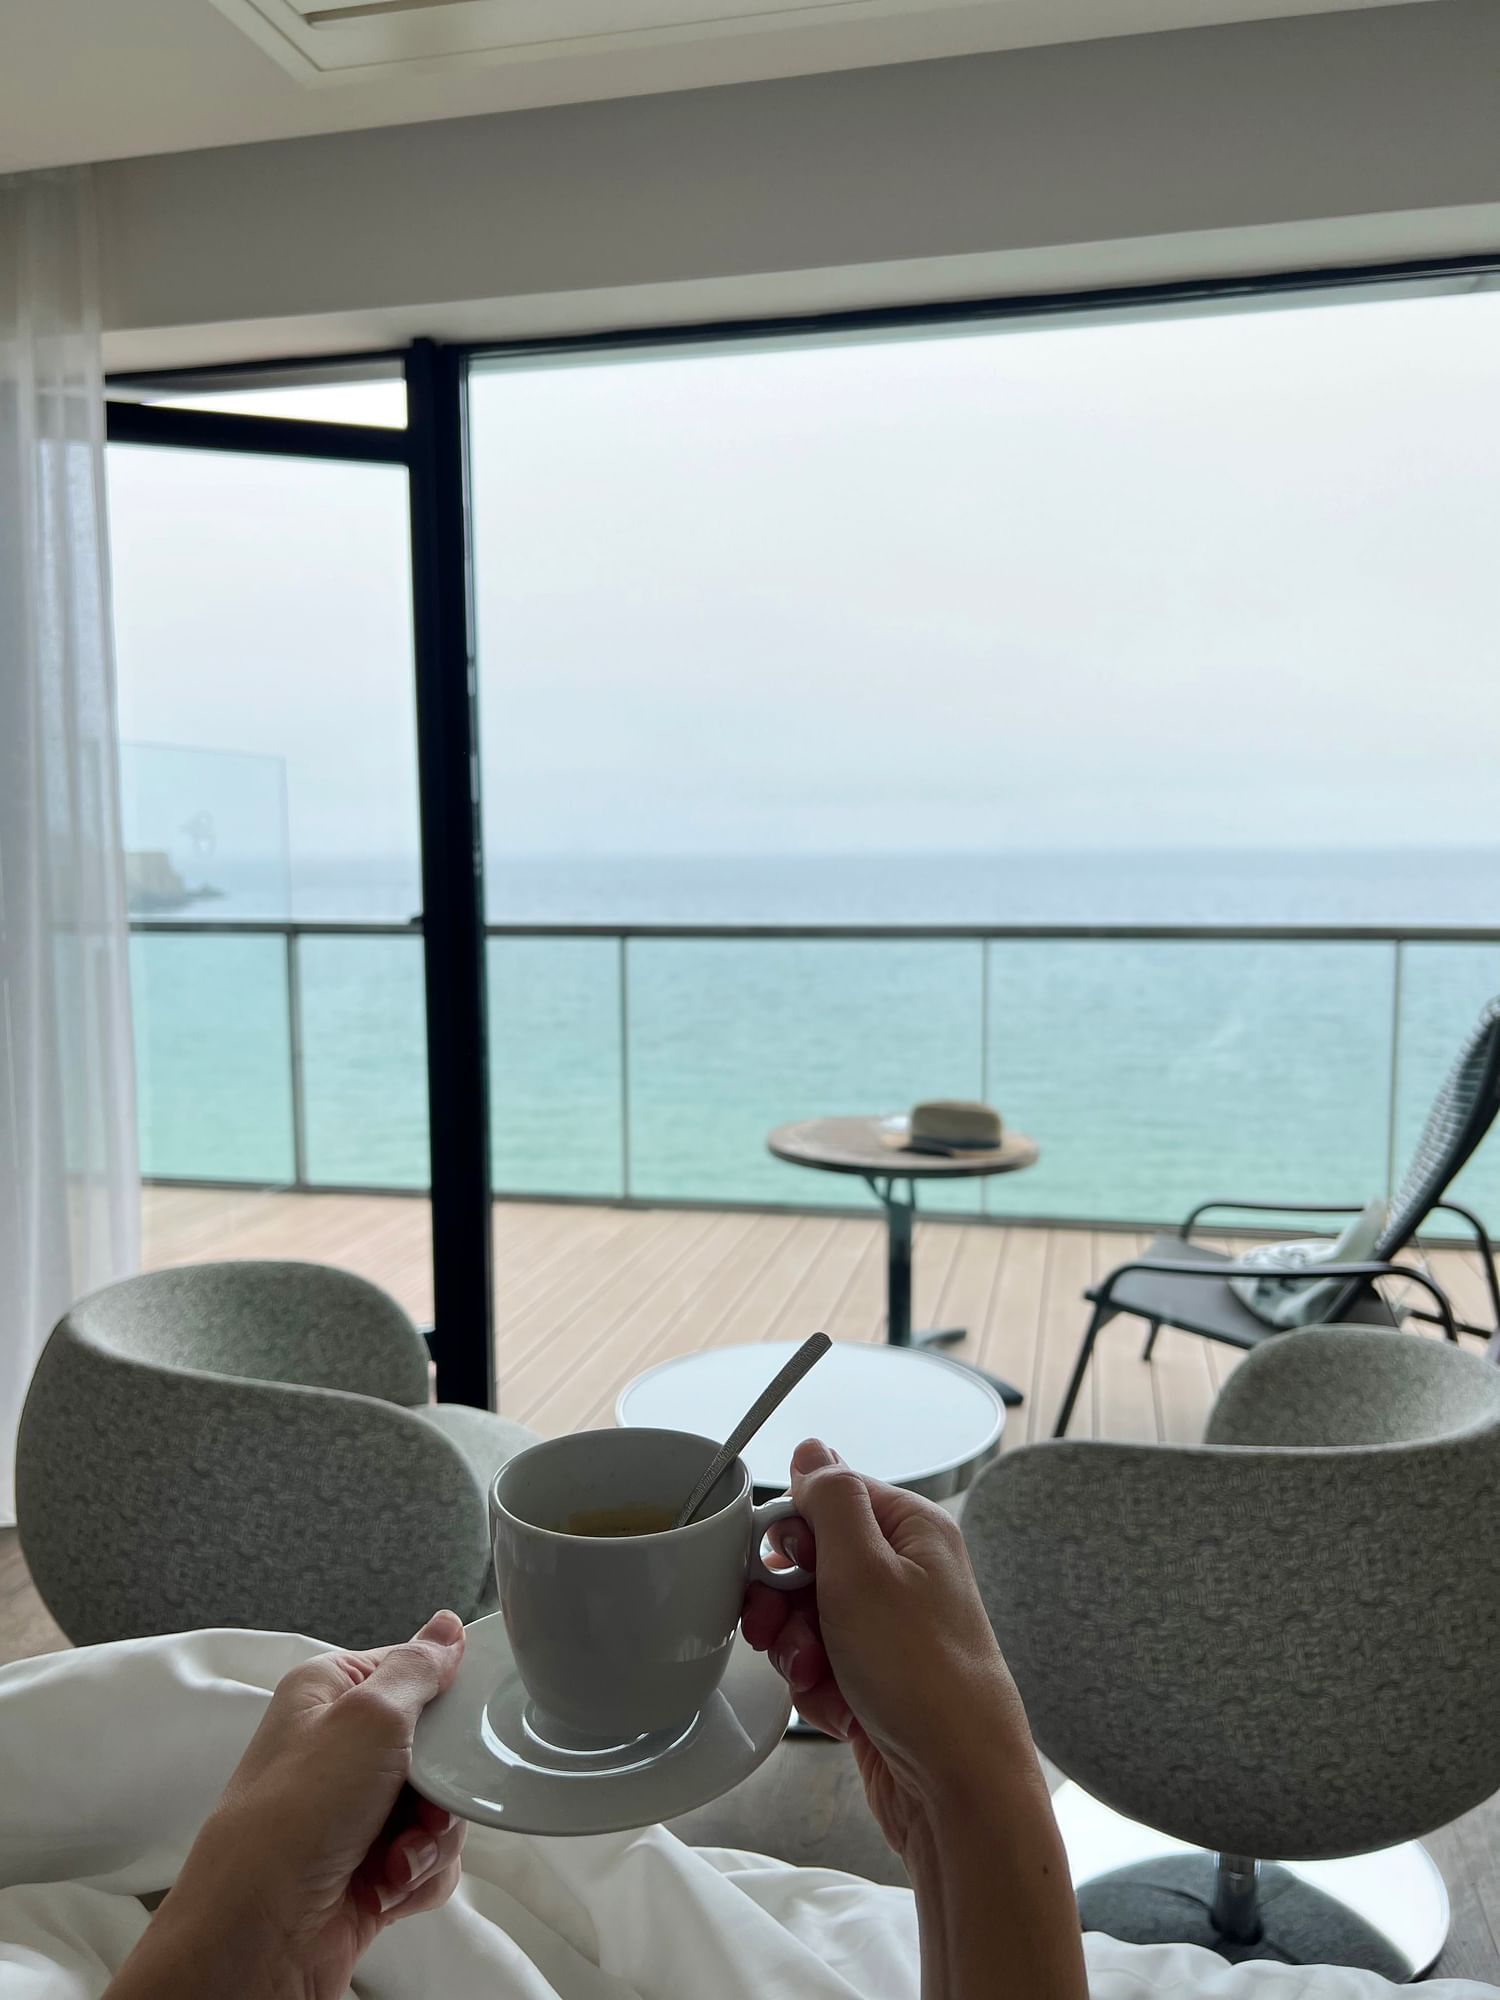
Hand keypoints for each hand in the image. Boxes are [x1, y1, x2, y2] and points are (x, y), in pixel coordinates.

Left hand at [107, 1610, 468, 1999]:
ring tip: (395, 1859)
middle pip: (436, 1747)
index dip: (443, 1699)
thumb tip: (445, 1627)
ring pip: (440, 1808)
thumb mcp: (369, 1717)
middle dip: (443, 1786)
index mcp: (330, 1693)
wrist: (259, 1937)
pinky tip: (386, 1888)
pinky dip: (418, 1877)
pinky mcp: (367, 1868)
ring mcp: (354, 1813)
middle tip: (424, 1804)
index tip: (456, 1725)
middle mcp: (340, 1749)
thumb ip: (418, 1667)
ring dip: (431, 1839)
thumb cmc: (294, 1817)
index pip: (411, 1671)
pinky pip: (429, 1860)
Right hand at [741, 1440, 1032, 1855]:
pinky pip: (821, 1668)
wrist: (958, 1788)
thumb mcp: (863, 1568)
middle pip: (813, 1561)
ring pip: (809, 1619)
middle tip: (782, 1630)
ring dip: (797, 1649)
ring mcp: (893, 1632)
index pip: (830, 1499)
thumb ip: (830, 1500)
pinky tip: (836, 1711)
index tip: (776, 1565)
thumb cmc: (921, 1676)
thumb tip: (813, 1450)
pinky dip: (816, 1689)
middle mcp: (907, 1575)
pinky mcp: (878, 1682)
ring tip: (815, 1677)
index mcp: (912, 1531)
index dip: (792, 1532)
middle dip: (785, 1600)